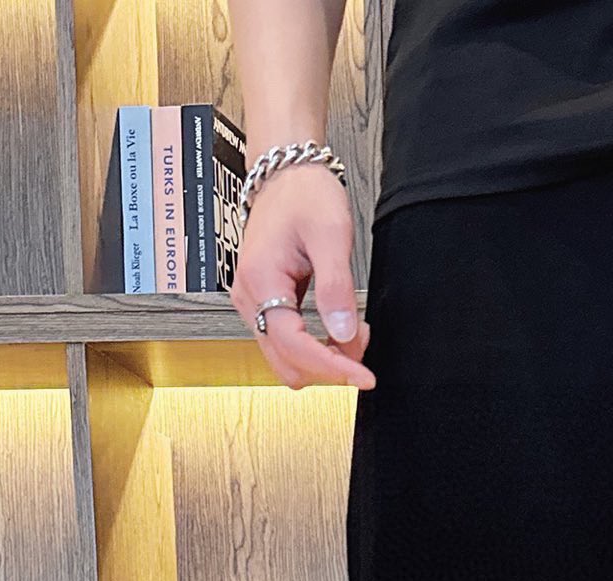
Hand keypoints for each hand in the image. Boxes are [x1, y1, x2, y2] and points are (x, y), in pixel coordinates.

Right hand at [230, 165, 375, 390]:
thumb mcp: (331, 235)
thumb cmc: (304, 193)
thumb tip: (344, 334)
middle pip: (286, 363)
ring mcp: (253, 302)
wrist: (286, 173)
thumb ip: (337, 288)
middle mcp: (249, 296)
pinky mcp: (264, 303)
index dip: (330, 367)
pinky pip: (288, 342)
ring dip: (323, 359)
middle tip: (363, 349)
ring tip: (354, 334)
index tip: (363, 376)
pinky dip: (316, 347)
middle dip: (328, 366)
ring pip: (286, 359)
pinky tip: (339, 330)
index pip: (292, 345)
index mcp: (260, 278)